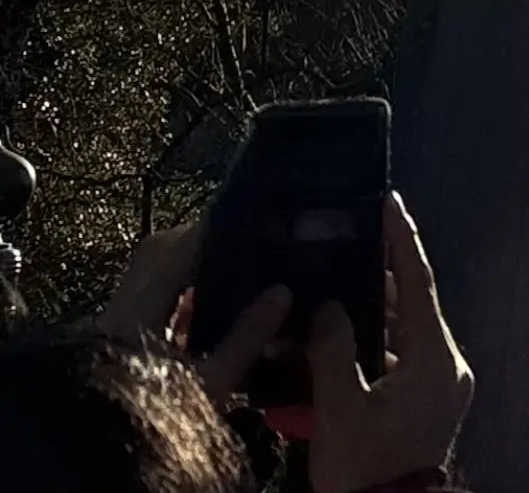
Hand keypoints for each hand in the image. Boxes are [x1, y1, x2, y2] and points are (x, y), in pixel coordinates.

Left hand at [96, 212, 290, 402]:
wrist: (100, 456)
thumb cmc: (153, 415)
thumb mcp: (208, 384)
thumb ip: (244, 337)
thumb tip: (282, 292)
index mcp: (140, 308)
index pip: (178, 248)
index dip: (215, 228)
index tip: (251, 217)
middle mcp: (122, 307)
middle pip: (159, 254)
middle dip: (199, 245)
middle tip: (241, 245)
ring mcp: (114, 324)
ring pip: (150, 277)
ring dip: (186, 271)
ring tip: (229, 276)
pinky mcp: (113, 343)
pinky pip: (146, 301)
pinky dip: (175, 297)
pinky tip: (202, 314)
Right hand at [303, 192, 472, 492]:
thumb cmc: (365, 469)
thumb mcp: (340, 410)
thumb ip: (333, 350)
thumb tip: (330, 307)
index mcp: (436, 359)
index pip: (419, 285)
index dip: (401, 241)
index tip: (389, 202)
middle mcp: (449, 366)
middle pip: (415, 308)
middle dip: (383, 278)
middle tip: (352, 244)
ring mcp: (443, 388)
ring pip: (408, 335)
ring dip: (377, 315)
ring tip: (340, 288)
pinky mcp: (432, 406)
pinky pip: (406, 359)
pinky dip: (378, 346)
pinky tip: (345, 340)